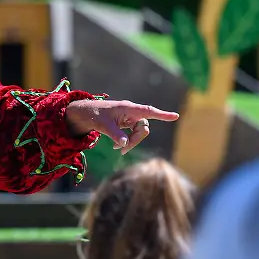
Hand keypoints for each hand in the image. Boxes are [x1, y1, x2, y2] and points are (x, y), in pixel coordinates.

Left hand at [65, 99, 179, 153]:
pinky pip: (133, 133)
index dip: (162, 115)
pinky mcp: (125, 124)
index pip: (148, 111)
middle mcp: (131, 112)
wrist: (83, 113)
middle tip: (123, 150)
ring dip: (132, 142)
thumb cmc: (93, 114)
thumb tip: (125, 144)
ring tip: (119, 150)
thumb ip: (115, 134)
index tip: (175, 116)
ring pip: (139, 132)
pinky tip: (119, 147)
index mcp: (128, 108)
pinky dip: (127, 141)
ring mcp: (128, 118)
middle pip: (143, 127)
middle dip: (136, 140)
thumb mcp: (103, 125)